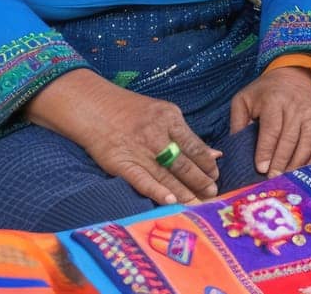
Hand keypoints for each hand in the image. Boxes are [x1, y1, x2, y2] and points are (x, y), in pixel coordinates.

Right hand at [26, 68, 220, 205]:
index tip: (216, 176)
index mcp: (169, 119)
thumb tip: (215, 154)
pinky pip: (142, 180)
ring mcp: (138, 149)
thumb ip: (188, 136)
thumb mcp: (165, 114)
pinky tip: (171, 201)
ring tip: (198, 203)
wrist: (94, 107)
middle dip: (200, 180)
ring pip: (166, 174)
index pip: (194, 146)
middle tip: (213, 194)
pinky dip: (157, 191)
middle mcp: (156, 135)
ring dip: (184, 191)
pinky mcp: (121, 163)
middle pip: (183, 162)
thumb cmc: (133, 111)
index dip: (207, 164)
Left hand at [230, 66, 310, 177]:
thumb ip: (238, 122)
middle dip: (281, 161)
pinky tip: (306, 170)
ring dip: (298, 163)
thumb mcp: (244, 100)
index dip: (266, 150)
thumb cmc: (264, 92)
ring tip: (287, 178)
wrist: (293, 76)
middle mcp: (296, 107)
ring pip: (307, 143)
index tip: (261, 168)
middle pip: (290, 139)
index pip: (272, 129)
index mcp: (274, 101)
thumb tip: (237, 147)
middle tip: (273, 178)